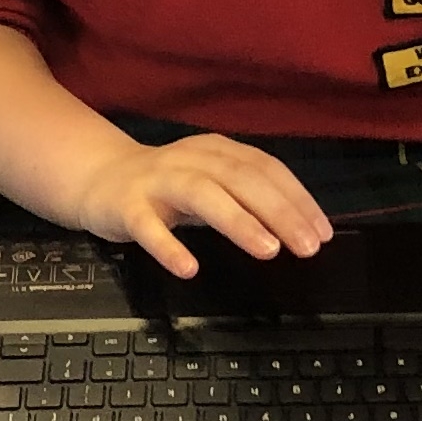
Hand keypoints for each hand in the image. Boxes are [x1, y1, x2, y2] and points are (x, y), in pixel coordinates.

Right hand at [67, 133, 330, 279]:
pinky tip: (188, 268)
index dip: (297, 198)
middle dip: (280, 212)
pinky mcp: (127, 205)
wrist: (99, 178)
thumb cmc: (166, 188)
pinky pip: (147, 227)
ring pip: (202, 194)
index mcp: (217, 152)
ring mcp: (157, 181)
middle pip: (242, 179)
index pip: (266, 169)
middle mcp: (191, 160)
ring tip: (268, 250)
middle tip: (308, 246)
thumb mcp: (213, 184)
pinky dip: (169, 247)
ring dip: (238, 221)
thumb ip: (249, 199)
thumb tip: (302, 226)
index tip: (322, 231)